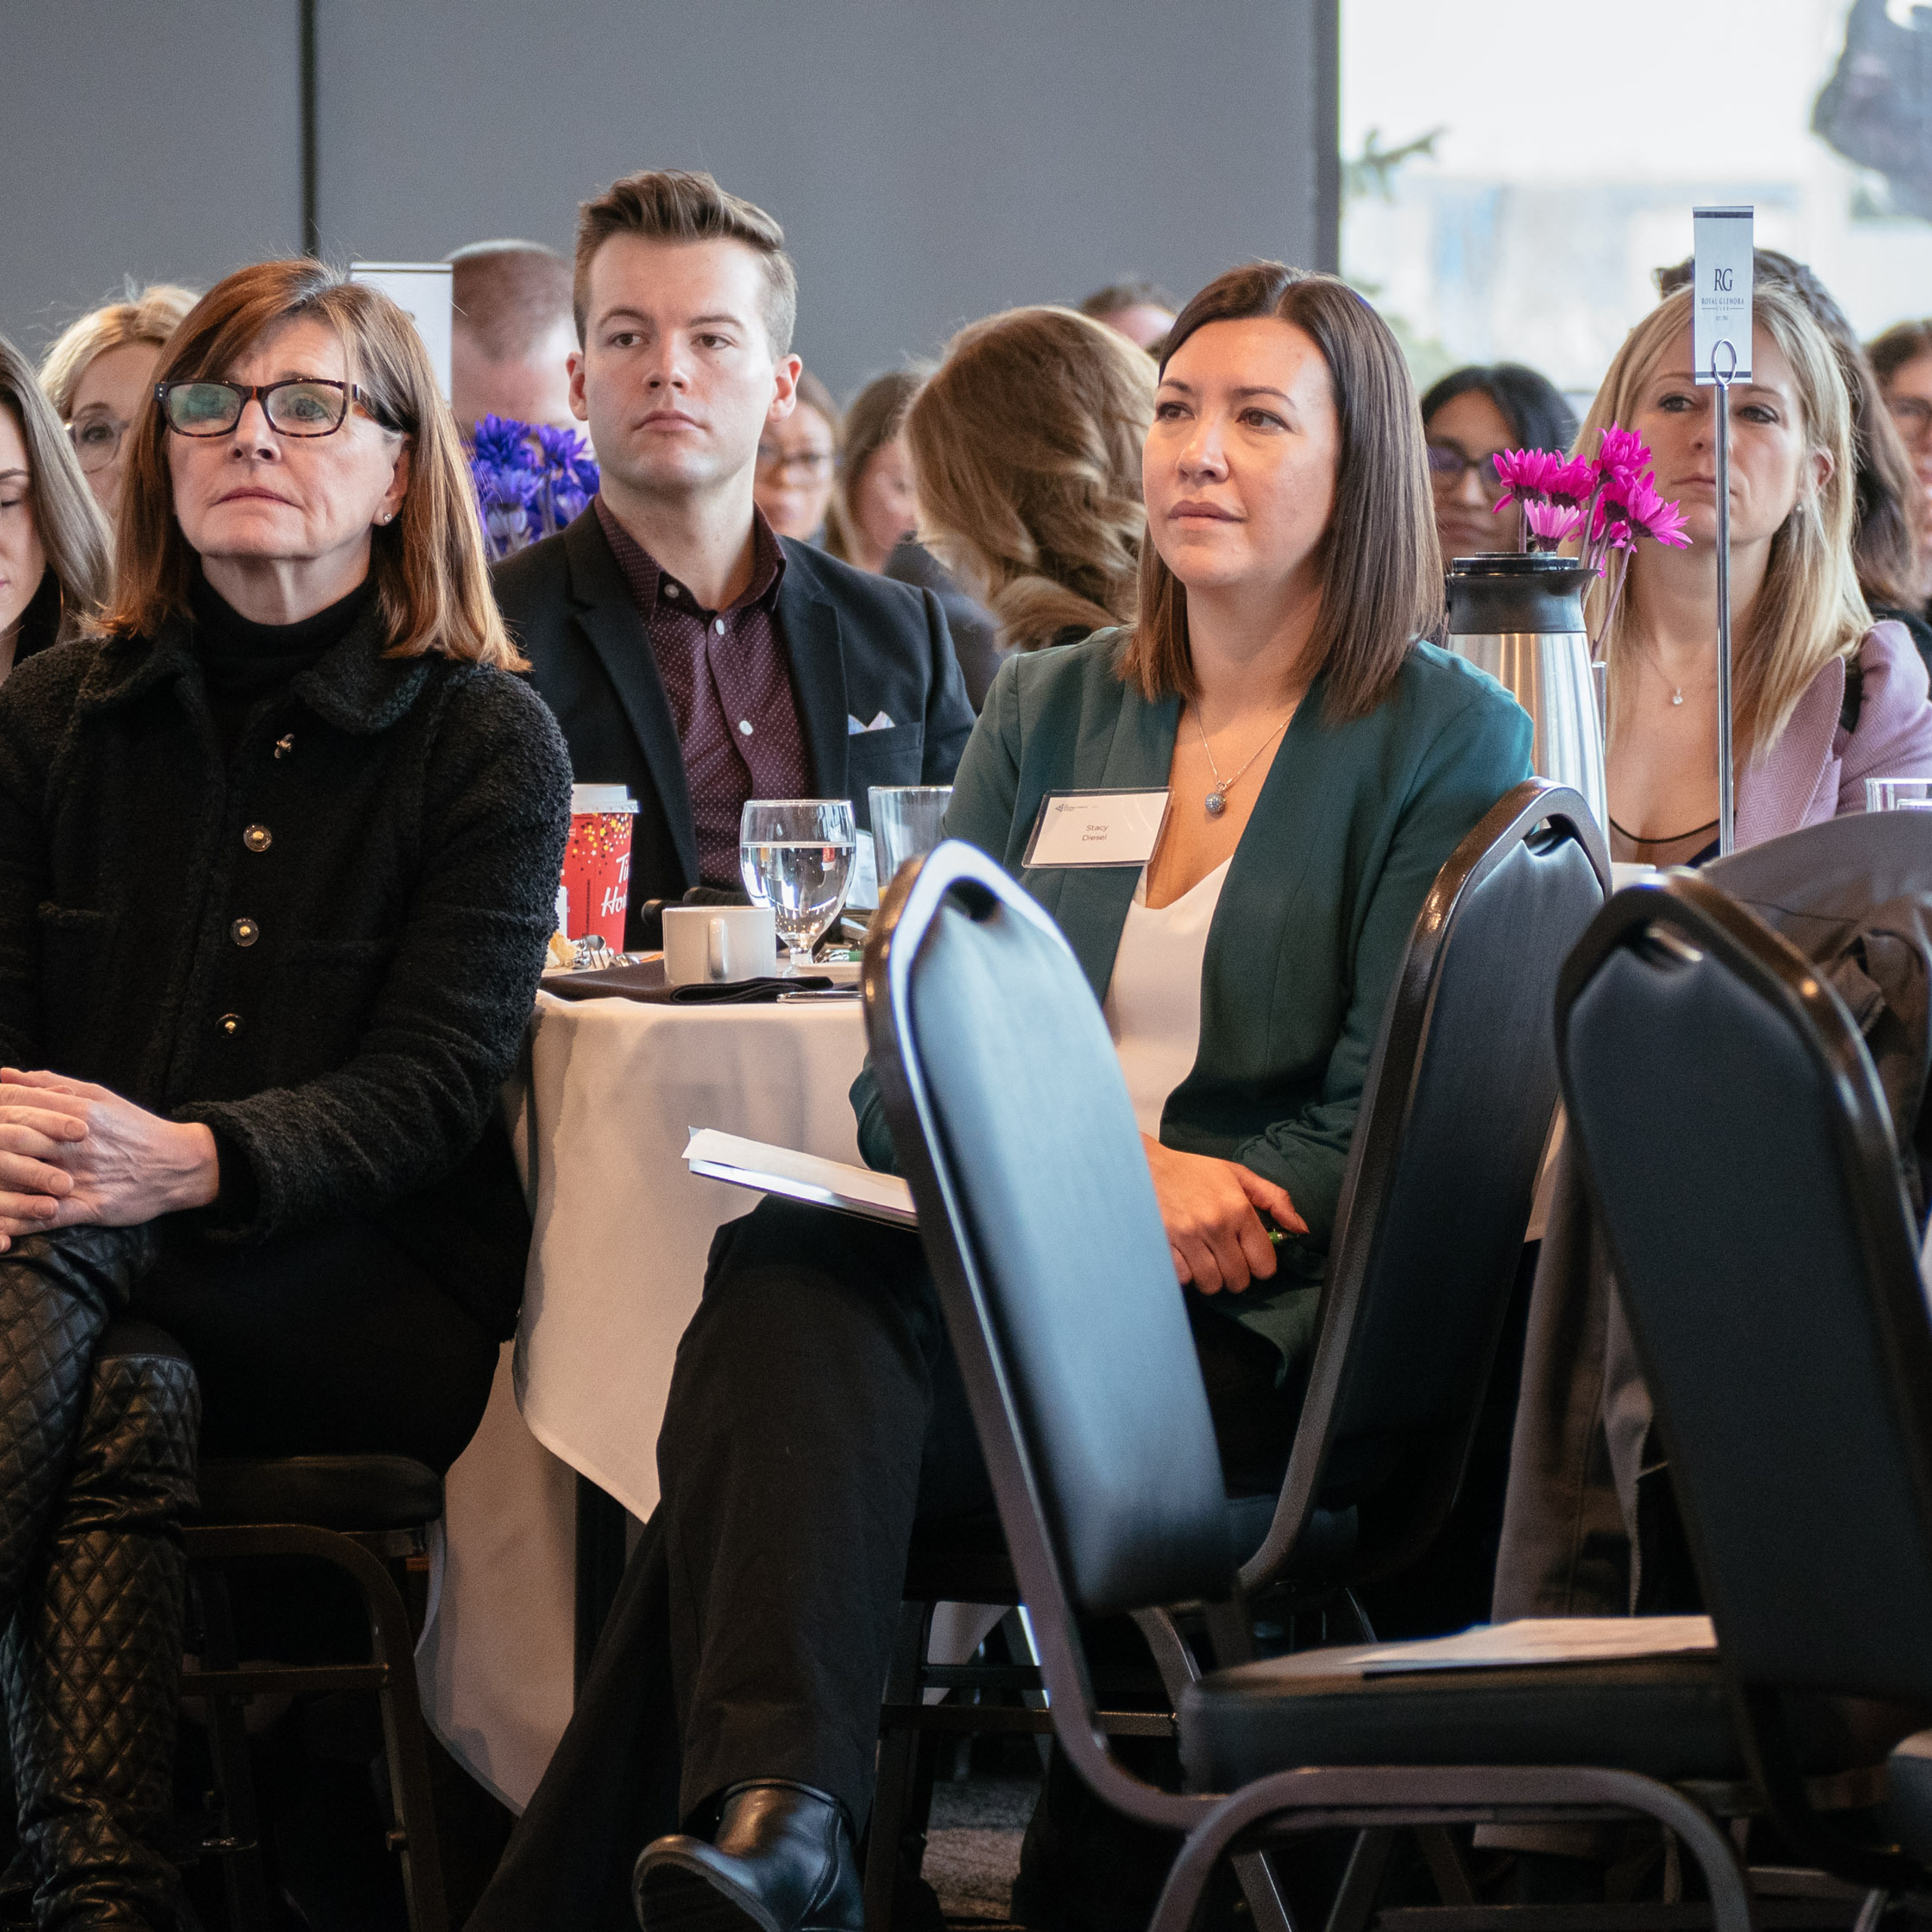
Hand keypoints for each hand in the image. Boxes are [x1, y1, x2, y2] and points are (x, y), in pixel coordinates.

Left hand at [0, 1070, 218, 1247]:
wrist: (181, 1164)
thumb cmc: (136, 1129)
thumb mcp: (99, 1097)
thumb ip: (53, 1086)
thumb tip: (7, 1075)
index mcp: (77, 1111)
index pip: (15, 1105)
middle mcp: (77, 1142)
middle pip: (10, 1139)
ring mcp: (83, 1175)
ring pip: (21, 1180)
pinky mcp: (91, 1207)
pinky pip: (45, 1217)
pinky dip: (17, 1222)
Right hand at [1141, 1135, 1306, 1294]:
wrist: (1145, 1165)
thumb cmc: (1193, 1171)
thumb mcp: (1237, 1175)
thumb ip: (1274, 1199)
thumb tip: (1301, 1229)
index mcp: (1238, 1208)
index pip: (1264, 1264)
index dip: (1260, 1266)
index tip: (1250, 1259)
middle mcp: (1215, 1225)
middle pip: (1238, 1280)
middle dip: (1235, 1275)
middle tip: (1225, 1260)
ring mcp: (1187, 1237)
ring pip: (1211, 1284)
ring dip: (1210, 1278)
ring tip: (1204, 1261)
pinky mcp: (1163, 1245)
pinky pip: (1184, 1280)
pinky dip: (1185, 1274)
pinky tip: (1184, 1258)